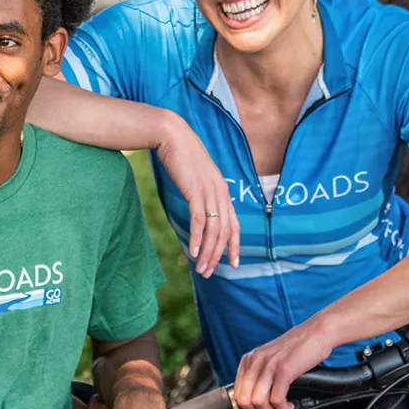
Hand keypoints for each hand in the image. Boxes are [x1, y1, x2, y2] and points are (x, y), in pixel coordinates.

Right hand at [155, 116, 238, 277]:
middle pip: (224, 232)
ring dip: (208, 252)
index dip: (235, 245)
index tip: (234, 263)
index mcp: (223, 191)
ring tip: (200, 268)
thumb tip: (201, 211)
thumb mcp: (197, 178)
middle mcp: (221, 193)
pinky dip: (198, 237)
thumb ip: (202, 194)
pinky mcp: (195, 190)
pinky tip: (193, 251)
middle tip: (209, 272)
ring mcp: (209, 191)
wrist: (173, 136)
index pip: (234, 224)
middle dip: (218, 255)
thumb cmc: (182, 158)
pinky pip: (199, 219)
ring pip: (214, 229)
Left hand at [233, 321, 335, 408]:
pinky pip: (276, 399)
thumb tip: (254, 399)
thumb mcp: (269, 358)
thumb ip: (259, 373)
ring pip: (258, 402)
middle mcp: (256, 361)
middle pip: (244, 400)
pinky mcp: (284, 370)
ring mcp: (269, 365)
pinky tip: (288, 405)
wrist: (315, 332)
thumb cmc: (296, 347)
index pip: (236, 392)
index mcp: (249, 359)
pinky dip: (282, 408)